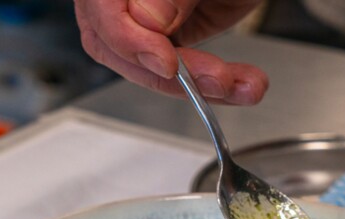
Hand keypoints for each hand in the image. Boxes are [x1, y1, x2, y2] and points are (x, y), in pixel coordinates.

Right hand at [74, 0, 268, 104]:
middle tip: (217, 80)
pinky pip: (176, 70)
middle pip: (113, 43)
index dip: (128, 38)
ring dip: (199, 85)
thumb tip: (145, 19)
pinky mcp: (169, 32)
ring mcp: (145, 11)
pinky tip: (242, 82)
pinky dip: (211, 82)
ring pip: (146, 65)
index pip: (100, 7)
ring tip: (244, 85)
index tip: (166, 61)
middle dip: (169, 73)